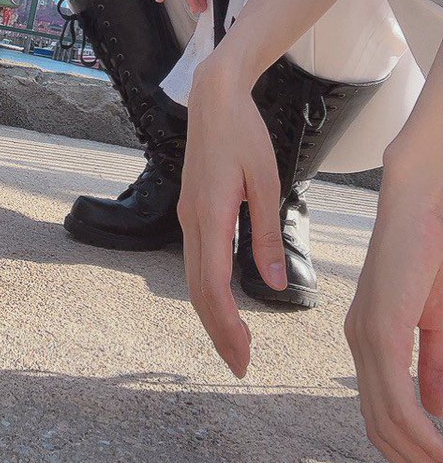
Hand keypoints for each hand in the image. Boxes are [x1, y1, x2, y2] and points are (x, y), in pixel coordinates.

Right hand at [178, 56, 285, 375]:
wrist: (214, 97)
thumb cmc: (244, 134)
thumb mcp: (267, 182)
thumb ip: (268, 234)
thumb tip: (275, 284)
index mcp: (210, 215)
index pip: (214, 286)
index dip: (227, 325)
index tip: (244, 354)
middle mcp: (191, 220)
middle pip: (198, 290)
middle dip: (218, 331)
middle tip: (240, 365)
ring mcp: (187, 215)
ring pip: (193, 278)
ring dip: (212, 314)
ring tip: (235, 342)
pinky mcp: (191, 209)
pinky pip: (196, 259)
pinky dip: (208, 290)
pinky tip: (225, 302)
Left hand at [345, 156, 442, 462]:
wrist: (422, 202)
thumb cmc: (430, 251)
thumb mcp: (436, 319)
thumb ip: (434, 361)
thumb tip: (437, 407)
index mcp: (370, 336)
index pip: (380, 410)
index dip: (408, 449)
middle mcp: (360, 338)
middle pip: (379, 424)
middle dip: (412, 462)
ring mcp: (366, 333)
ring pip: (386, 418)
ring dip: (420, 455)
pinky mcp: (381, 326)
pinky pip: (396, 396)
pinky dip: (421, 432)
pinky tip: (440, 452)